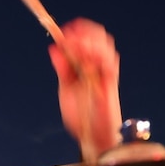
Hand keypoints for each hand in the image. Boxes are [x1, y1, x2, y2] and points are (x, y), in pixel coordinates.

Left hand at [49, 18, 121, 163]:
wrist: (93, 135)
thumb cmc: (81, 115)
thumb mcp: (66, 89)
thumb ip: (62, 69)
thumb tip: (53, 49)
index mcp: (85, 66)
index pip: (85, 40)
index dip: (77, 32)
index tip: (65, 30)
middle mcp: (97, 66)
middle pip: (98, 37)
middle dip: (84, 33)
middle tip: (69, 35)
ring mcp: (105, 73)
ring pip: (105, 45)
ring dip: (90, 42)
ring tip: (77, 45)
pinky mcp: (111, 82)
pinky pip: (110, 62)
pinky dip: (99, 55)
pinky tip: (87, 56)